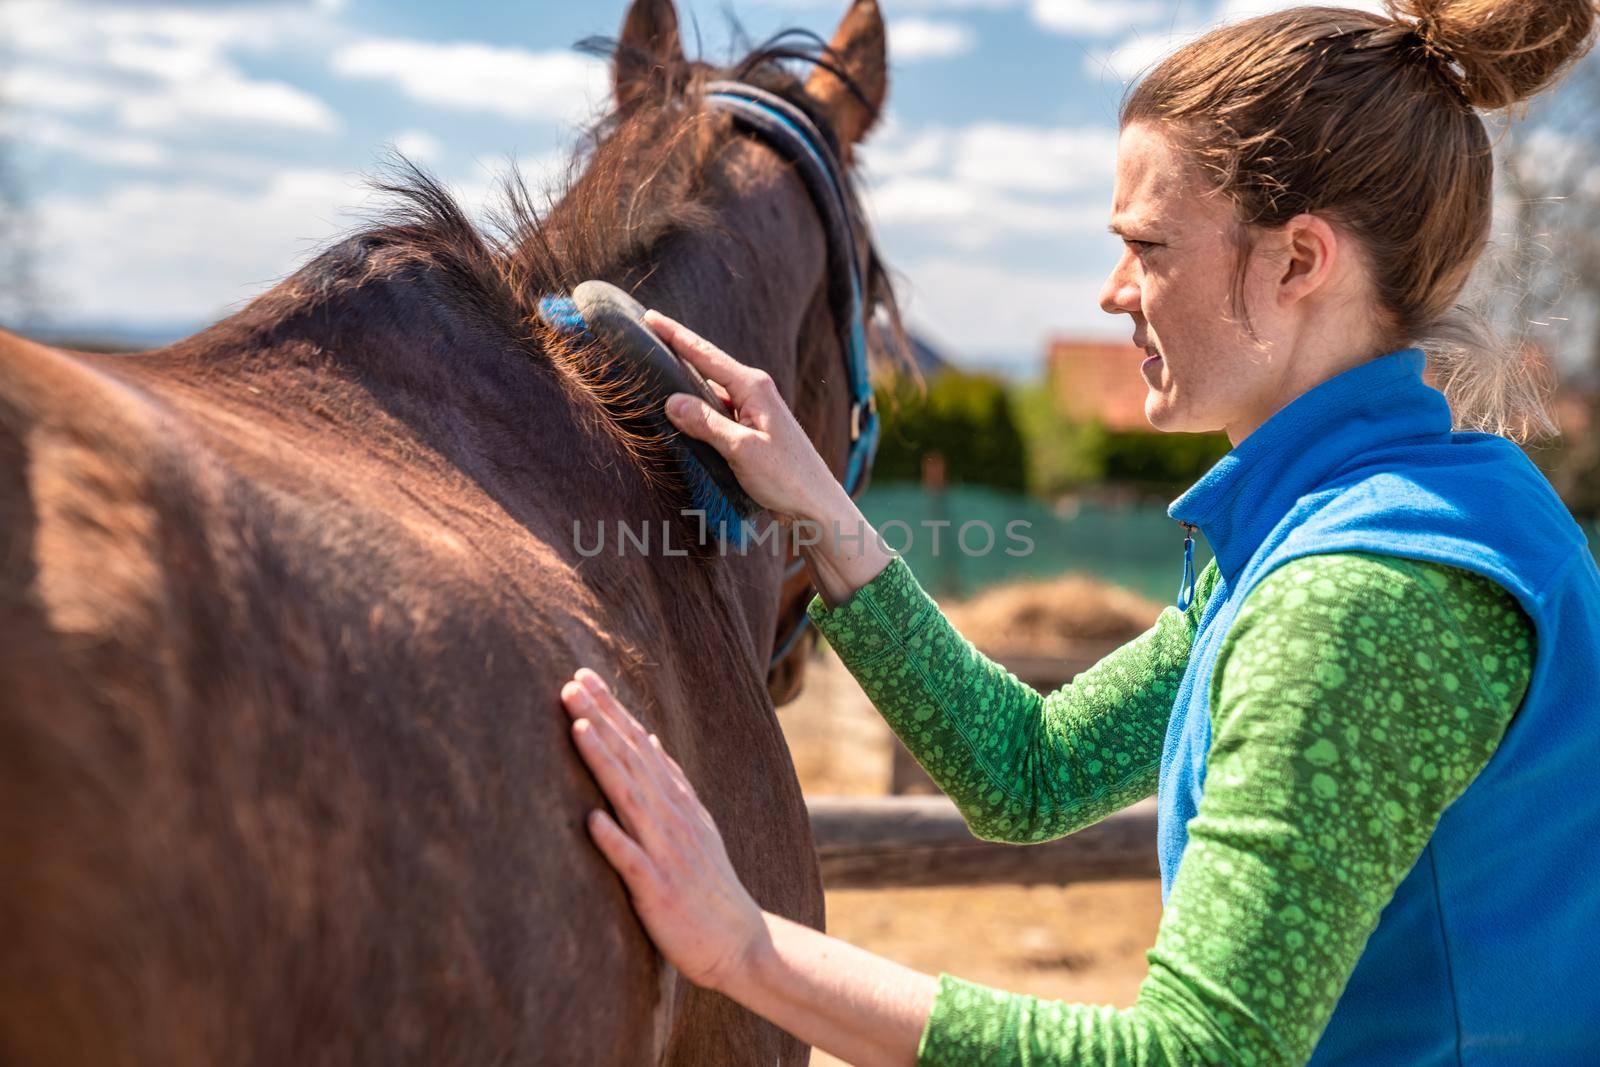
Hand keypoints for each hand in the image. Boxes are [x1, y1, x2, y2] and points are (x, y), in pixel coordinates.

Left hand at [560, 667, 767, 992]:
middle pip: (632, 761)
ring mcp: (667, 853)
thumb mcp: (693, 822)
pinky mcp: (659, 891)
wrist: (738, 942)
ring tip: (579, 729)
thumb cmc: (705, 883)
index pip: (640, 745)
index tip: (583, 677)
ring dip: (604, 763)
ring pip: (631, 800)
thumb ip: (668, 782)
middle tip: (572, 685)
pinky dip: (615, 840)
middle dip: (603, 721)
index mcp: (677, 801)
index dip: (612, 711)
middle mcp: (672, 819)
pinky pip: (634, 864)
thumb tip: (649, 737)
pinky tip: (592, 820)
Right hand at [644, 310, 848, 524]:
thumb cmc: (787, 477)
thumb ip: (706, 424)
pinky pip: (717, 411)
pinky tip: (681, 413)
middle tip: (647, 334)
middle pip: (707, 366)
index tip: (650, 316)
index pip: (705, 355)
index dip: (675, 335)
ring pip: (711, 391)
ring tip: (655, 372)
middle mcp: (755, 392)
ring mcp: (754, 410)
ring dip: (686, 384)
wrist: (816, 505)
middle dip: (678, 351)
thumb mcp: (742, 450)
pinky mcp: (752, 430)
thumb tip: (671, 401)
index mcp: (754, 387)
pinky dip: (698, 410)